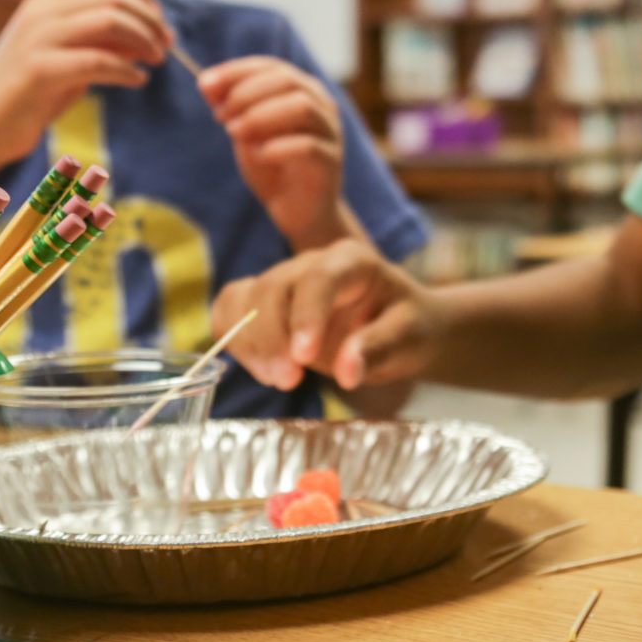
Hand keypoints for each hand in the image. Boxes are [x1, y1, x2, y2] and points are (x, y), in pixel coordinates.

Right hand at [0, 0, 169, 164]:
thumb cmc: (29, 94)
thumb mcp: (68, 56)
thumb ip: (101, 39)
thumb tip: (150, 30)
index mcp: (44, 1)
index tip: (159, 20)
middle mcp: (39, 11)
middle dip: (149, 18)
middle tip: (167, 43)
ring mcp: (36, 38)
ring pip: (109, 20)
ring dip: (143, 39)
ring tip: (156, 59)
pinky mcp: (38, 69)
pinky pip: (97, 60)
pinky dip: (126, 69)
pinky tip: (137, 80)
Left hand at [199, 56, 346, 249]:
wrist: (298, 212)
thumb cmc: (272, 167)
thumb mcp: (245, 133)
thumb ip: (230, 108)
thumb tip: (205, 82)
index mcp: (302, 91)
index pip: (271, 66)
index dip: (236, 71)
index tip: (204, 84)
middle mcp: (322, 106)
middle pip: (287, 80)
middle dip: (245, 94)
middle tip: (220, 116)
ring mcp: (330, 133)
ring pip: (302, 107)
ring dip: (260, 116)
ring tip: (235, 133)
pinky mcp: (331, 162)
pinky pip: (307, 146)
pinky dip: (276, 147)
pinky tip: (258, 156)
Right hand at [210, 240, 439, 390]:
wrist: (402, 326)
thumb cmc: (409, 326)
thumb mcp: (409, 336)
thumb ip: (378, 348)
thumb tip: (348, 372)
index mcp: (351, 261)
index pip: (318, 278)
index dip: (305, 316)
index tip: (303, 358)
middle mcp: (312, 263)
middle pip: (272, 287)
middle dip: (271, 337)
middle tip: (288, 381)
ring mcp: (285, 280)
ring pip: (245, 298)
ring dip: (249, 343)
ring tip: (278, 380)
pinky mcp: (267, 303)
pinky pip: (231, 308)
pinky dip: (233, 339)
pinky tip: (261, 369)